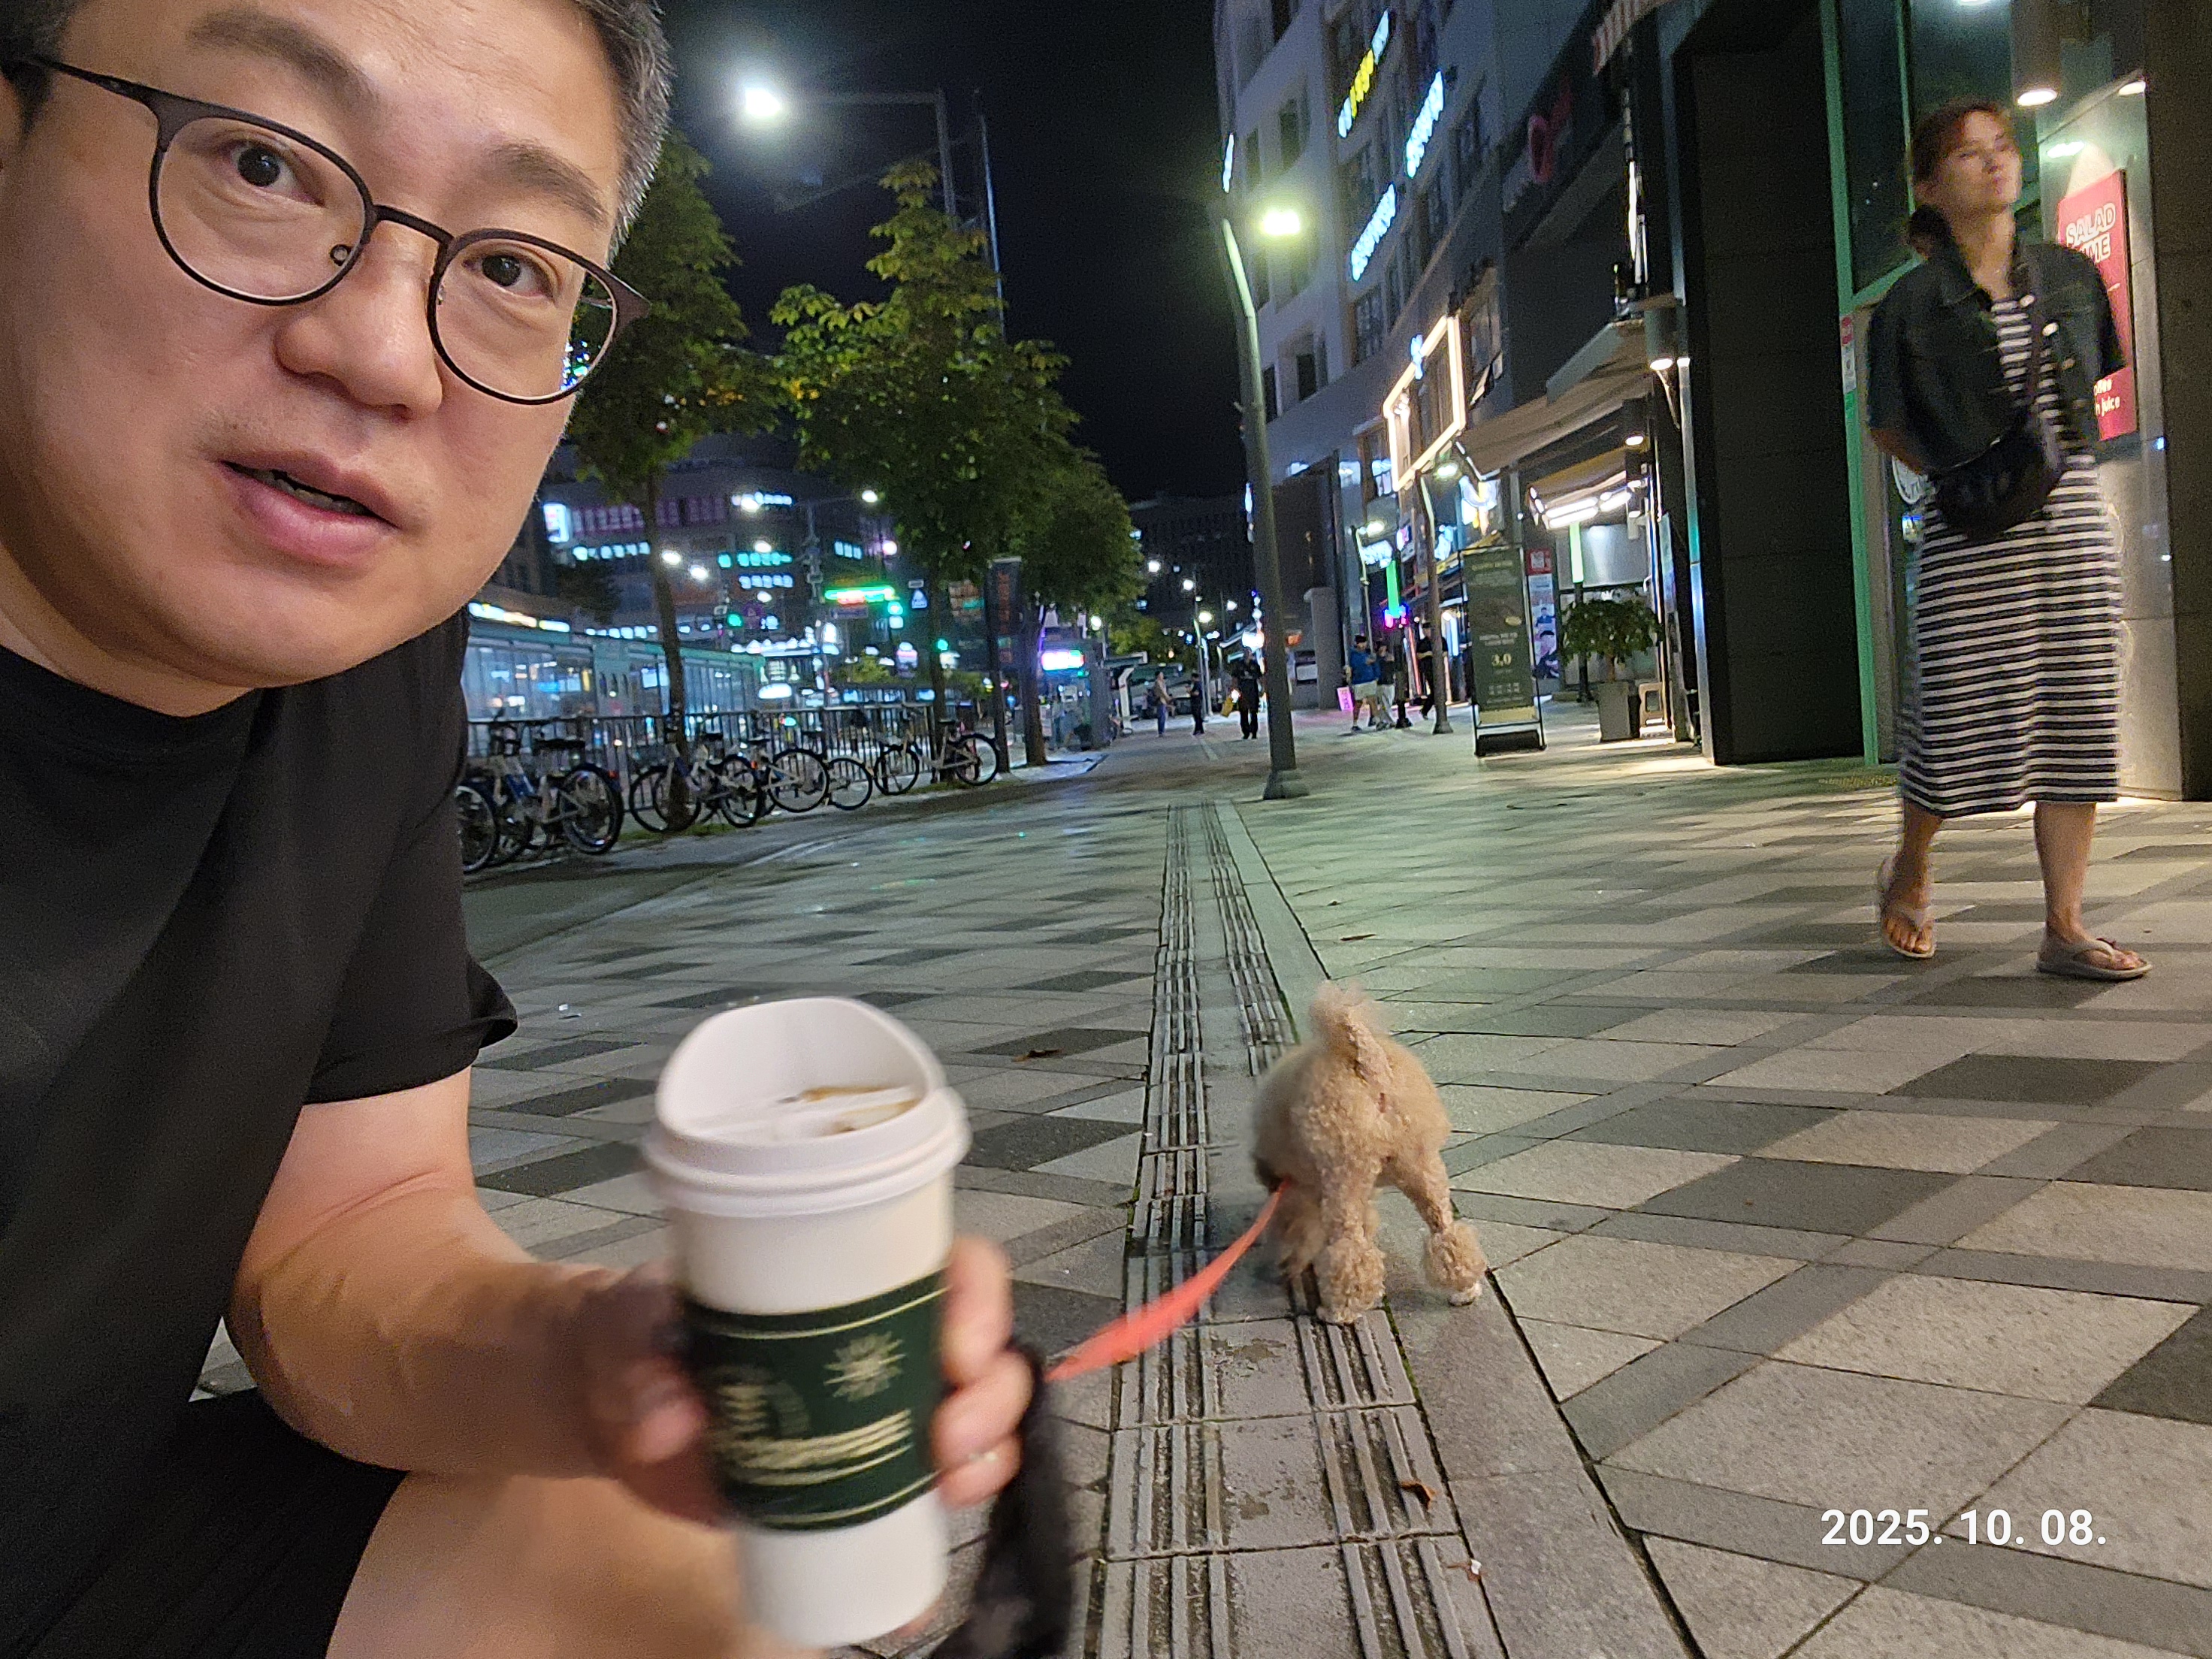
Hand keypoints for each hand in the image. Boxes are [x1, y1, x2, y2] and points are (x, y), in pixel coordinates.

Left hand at [574, 1238, 1032, 1525]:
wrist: (608, 1401)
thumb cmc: (634, 1331)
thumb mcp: (630, 1323)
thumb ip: (642, 1357)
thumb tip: (669, 1420)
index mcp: (855, 1277)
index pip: (950, 1267)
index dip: (977, 1301)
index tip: (956, 1350)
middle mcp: (888, 1338)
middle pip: (983, 1353)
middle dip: (990, 1396)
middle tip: (947, 1436)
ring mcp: (880, 1412)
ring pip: (975, 1422)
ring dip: (986, 1456)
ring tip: (950, 1487)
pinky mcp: (859, 1476)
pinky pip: (926, 1493)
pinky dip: (945, 1521)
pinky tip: (939, 1543)